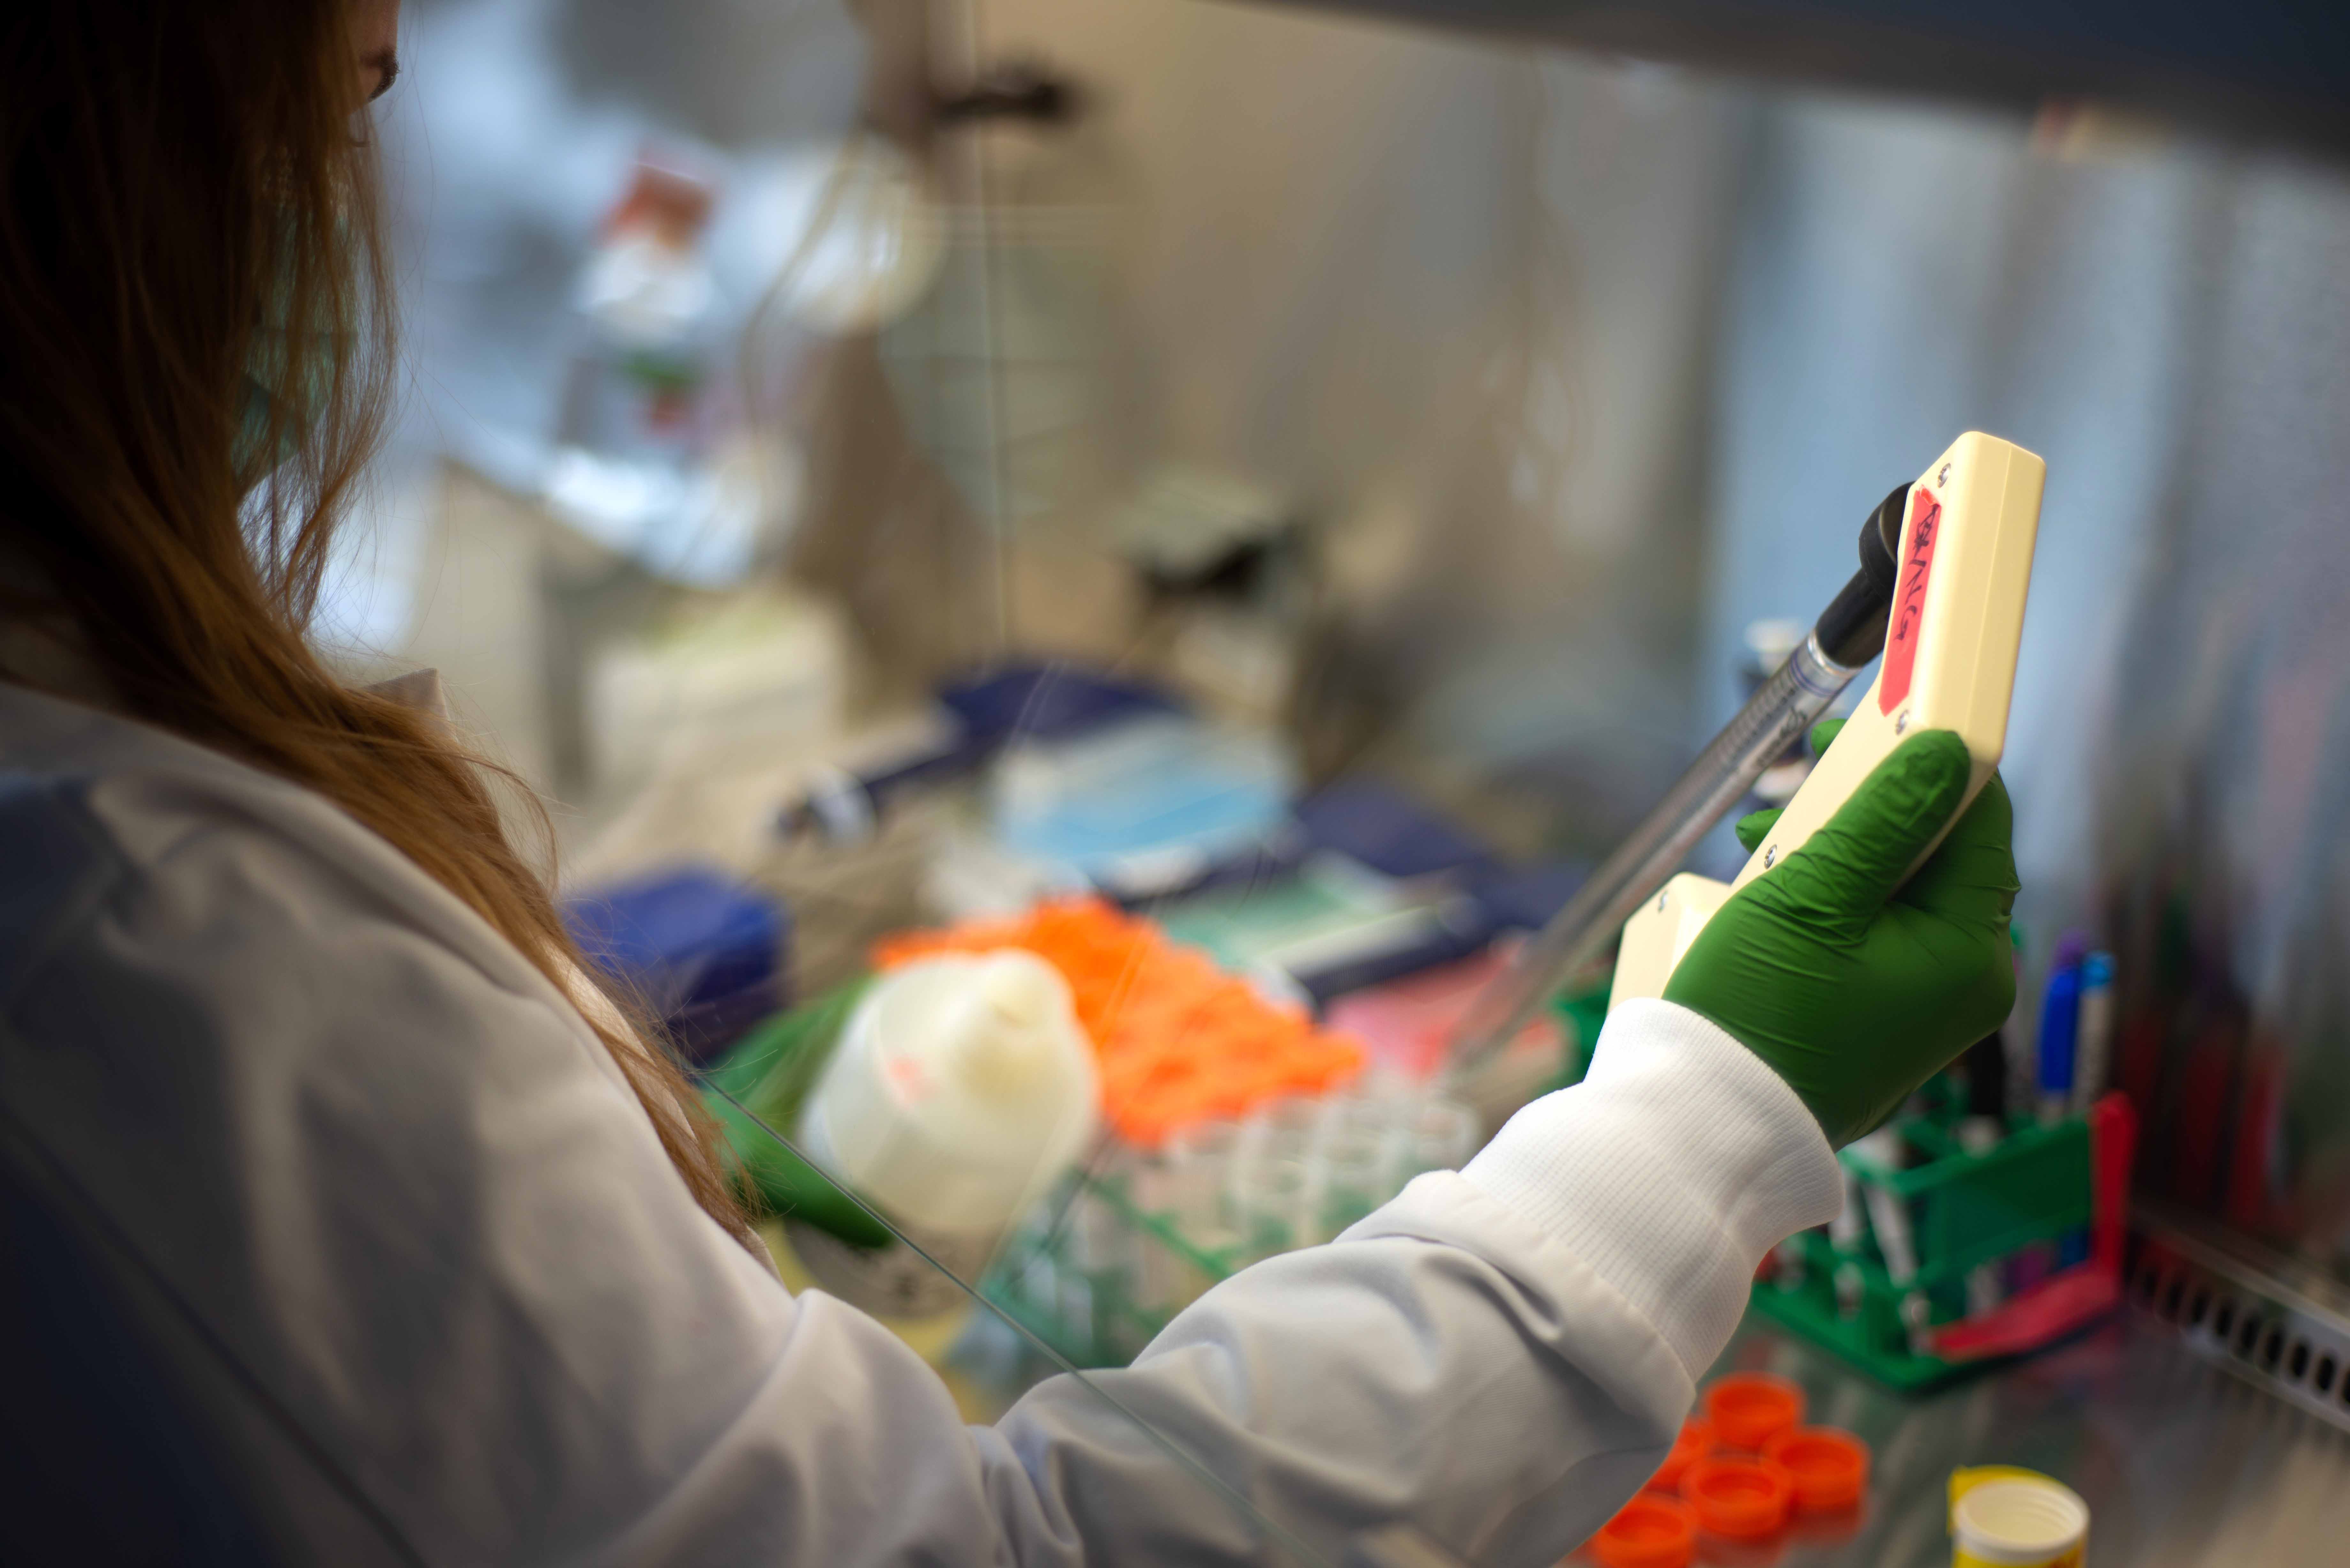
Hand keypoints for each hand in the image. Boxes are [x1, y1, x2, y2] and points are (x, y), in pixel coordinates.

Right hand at [1662, 720, 2017, 1147]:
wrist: (1706, 1123)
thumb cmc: (1758, 1018)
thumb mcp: (1814, 897)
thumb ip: (1883, 818)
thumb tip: (1947, 750)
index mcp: (1967, 953)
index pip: (1980, 823)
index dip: (1937, 759)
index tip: (1887, 717)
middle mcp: (1958, 981)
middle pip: (1934, 853)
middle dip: (1866, 804)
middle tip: (1806, 773)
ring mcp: (1917, 1003)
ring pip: (1891, 888)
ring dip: (1832, 846)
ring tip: (1764, 838)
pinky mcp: (1874, 1014)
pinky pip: (1865, 929)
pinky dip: (1823, 895)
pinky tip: (1769, 886)